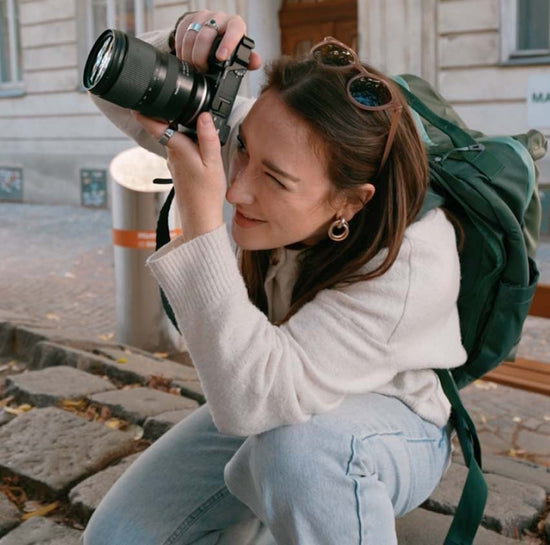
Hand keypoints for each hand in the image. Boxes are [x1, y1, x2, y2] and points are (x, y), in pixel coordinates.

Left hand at [132, 111, 225, 242]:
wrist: (200, 218)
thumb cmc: (206, 194)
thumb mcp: (213, 163)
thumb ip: (208, 138)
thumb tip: (204, 115)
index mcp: (177, 149)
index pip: (153, 125)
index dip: (143, 109)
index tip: (136, 96)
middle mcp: (171, 155)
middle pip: (164, 128)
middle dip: (167, 114)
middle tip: (172, 100)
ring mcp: (174, 163)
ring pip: (173, 139)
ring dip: (179, 129)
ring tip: (192, 120)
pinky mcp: (179, 170)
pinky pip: (179, 150)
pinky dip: (185, 143)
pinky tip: (198, 147)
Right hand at [173, 10, 261, 71]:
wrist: (213, 34)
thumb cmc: (229, 46)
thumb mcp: (239, 53)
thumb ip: (248, 59)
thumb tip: (256, 62)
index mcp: (235, 25)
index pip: (234, 30)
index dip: (228, 43)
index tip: (221, 58)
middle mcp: (219, 17)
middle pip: (207, 34)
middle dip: (202, 56)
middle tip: (202, 70)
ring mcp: (203, 16)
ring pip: (192, 34)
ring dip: (190, 55)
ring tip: (193, 67)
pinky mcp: (188, 18)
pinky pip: (181, 33)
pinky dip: (181, 49)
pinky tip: (184, 58)